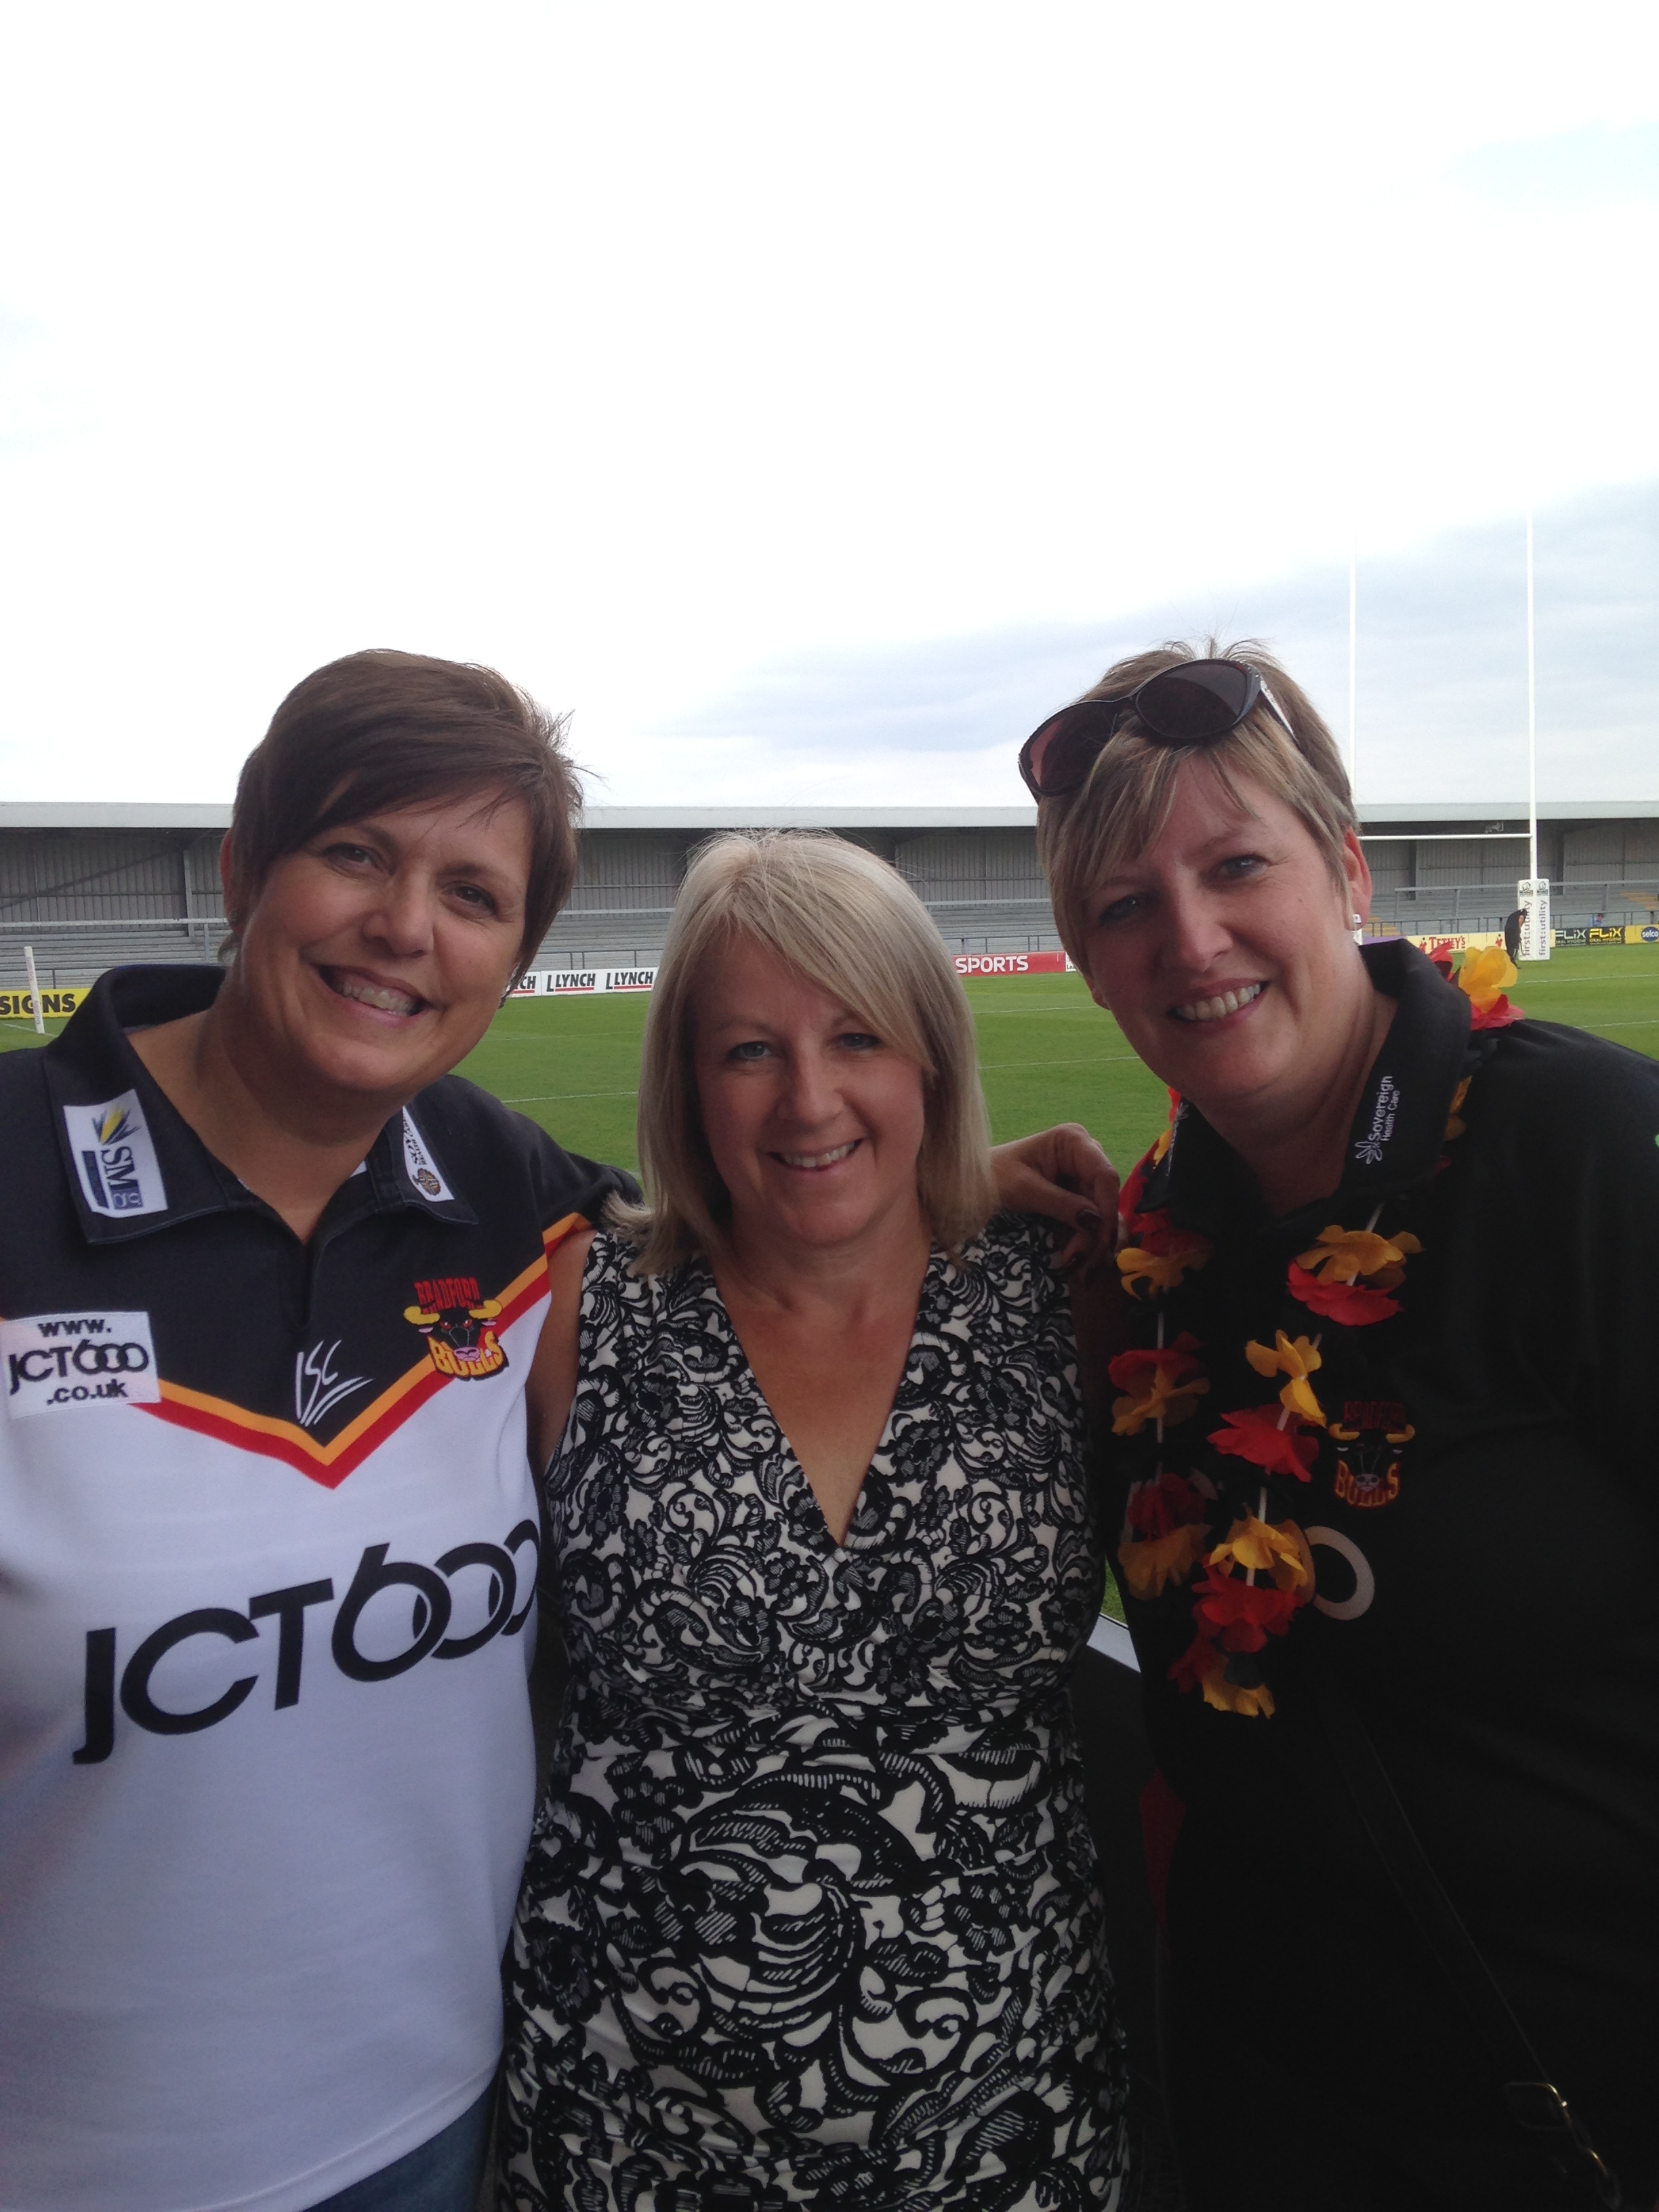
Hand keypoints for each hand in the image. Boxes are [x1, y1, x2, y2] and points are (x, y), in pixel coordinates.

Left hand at [990, 1124, 1119, 1274]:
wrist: (972, 1181)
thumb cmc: (992, 1175)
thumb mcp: (1024, 1190)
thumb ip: (1062, 1204)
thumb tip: (1098, 1222)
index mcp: (1073, 1140)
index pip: (1104, 1175)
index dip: (1108, 1209)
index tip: (1100, 1241)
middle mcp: (1085, 1154)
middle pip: (1105, 1198)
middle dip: (1097, 1234)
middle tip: (1081, 1267)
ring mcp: (1082, 1175)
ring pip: (1102, 1213)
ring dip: (1094, 1244)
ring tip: (1079, 1272)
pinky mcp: (1078, 1195)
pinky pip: (1090, 1220)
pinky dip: (1085, 1242)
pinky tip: (1076, 1263)